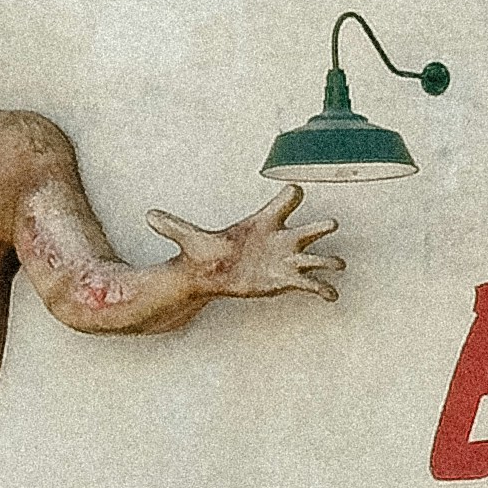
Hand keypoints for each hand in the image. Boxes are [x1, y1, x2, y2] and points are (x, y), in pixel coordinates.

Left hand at [147, 184, 341, 302]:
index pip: (281, 204)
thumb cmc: (208, 251)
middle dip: (321, 227)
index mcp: (263, 223)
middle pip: (308, 229)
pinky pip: (310, 285)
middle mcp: (281, 240)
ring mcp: (287, 261)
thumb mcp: (191, 238)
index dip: (288, 197)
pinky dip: (323, 290)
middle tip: (331, 224)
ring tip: (339, 265)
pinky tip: (331, 296)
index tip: (296, 191)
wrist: (214, 272)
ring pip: (316, 258)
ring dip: (330, 262)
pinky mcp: (286, 281)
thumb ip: (173, 226)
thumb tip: (147, 215)